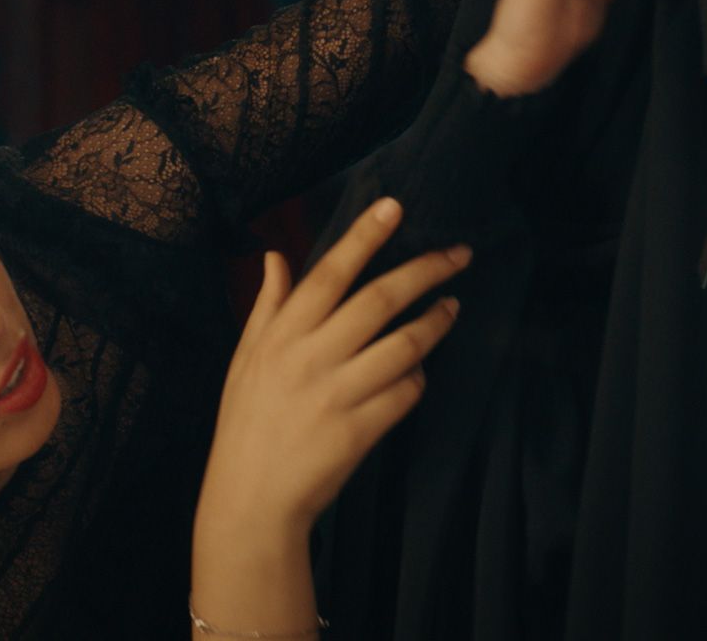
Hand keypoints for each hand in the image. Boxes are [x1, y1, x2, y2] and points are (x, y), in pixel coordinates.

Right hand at [195, 198, 465, 541]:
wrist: (250, 501)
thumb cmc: (246, 424)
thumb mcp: (246, 359)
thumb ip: (268, 306)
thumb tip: (277, 256)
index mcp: (281, 335)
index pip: (329, 273)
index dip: (363, 236)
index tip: (395, 206)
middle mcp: (310, 358)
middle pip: (379, 300)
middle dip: (426, 271)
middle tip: (460, 254)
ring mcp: (336, 395)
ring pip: (404, 346)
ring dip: (435, 323)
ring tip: (453, 308)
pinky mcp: (359, 431)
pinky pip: (405, 393)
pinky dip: (418, 379)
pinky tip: (419, 372)